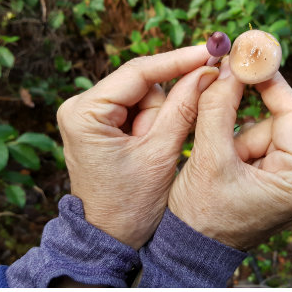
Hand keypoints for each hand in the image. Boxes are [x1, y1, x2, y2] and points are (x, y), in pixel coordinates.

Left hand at [56, 45, 218, 247]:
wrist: (110, 240)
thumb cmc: (130, 207)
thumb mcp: (160, 157)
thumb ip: (184, 111)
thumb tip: (207, 72)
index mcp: (85, 112)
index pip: (138, 73)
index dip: (177, 61)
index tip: (210, 51)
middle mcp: (82, 107)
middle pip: (143, 87)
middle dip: (167, 110)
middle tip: (170, 141)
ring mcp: (91, 117)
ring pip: (146, 101)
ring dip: (163, 124)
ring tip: (156, 158)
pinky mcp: (103, 128)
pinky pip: (141, 116)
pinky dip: (157, 129)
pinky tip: (157, 151)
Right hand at [167, 59, 291, 250]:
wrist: (192, 249)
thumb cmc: (201, 213)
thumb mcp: (209, 155)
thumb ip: (219, 106)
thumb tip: (227, 63)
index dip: (270, 79)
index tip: (250, 50)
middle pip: (281, 120)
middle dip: (249, 101)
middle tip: (227, 65)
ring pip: (266, 130)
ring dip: (236, 127)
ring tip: (214, 146)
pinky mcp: (280, 184)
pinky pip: (260, 145)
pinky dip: (237, 140)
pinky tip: (220, 155)